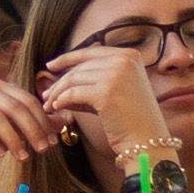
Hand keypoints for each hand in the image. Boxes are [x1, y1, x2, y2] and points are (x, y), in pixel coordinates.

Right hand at [0, 77, 57, 187]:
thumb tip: (66, 120)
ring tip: (23, 157)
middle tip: (43, 150)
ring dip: (14, 139)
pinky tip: (0, 155)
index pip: (26, 99)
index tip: (52, 141)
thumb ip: (35, 125)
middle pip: (13, 106)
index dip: (42, 119)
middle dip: (32, 129)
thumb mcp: (12, 134)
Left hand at [39, 34, 164, 156]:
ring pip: (73, 79)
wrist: (147, 141)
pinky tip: (55, 108)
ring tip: (48, 104)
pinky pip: (73, 93)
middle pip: (80, 67)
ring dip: (57, 92)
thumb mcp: (114, 92)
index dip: (68, 58)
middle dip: (60, 81)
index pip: (91, 52)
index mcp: (129, 56)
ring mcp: (116, 74)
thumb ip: (92, 81)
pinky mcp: (105, 92)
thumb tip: (59, 80)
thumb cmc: (131, 120)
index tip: (51, 65)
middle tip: (46, 95)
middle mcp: (124, 61)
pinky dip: (61, 100)